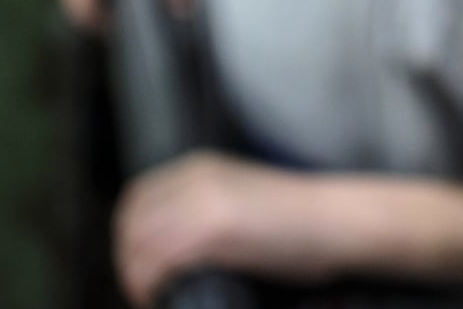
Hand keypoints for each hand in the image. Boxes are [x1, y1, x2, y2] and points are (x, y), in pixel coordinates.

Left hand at [113, 152, 333, 306]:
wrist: (334, 220)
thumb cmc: (301, 218)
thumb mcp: (241, 195)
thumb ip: (205, 205)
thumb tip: (175, 244)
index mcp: (199, 167)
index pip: (137, 199)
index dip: (130, 236)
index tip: (139, 263)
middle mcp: (194, 179)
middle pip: (131, 222)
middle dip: (128, 259)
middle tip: (143, 288)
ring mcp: (201, 203)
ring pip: (138, 244)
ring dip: (136, 277)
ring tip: (151, 297)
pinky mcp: (211, 231)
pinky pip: (158, 262)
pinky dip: (150, 285)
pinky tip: (162, 298)